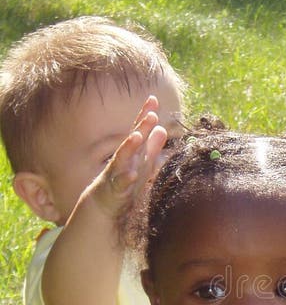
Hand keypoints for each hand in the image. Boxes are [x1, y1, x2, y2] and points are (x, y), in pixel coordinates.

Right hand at [93, 95, 167, 217]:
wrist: (104, 205)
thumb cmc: (126, 182)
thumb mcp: (142, 164)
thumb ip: (152, 147)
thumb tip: (163, 128)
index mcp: (132, 152)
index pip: (138, 130)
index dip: (145, 115)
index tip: (153, 98)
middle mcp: (124, 159)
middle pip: (132, 140)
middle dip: (141, 126)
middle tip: (151, 113)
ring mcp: (117, 172)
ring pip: (123, 158)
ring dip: (130, 146)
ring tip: (138, 135)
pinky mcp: (114, 190)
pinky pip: (121, 184)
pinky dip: (126, 179)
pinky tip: (133, 174)